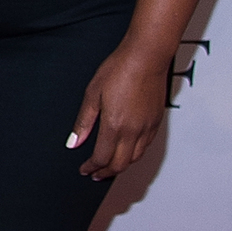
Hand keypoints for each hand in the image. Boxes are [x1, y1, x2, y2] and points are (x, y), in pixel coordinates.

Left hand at [66, 43, 169, 179]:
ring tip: (109, 165)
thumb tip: (74, 142)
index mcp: (114, 125)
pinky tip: (126, 150)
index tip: (84, 169)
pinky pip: (146, 146)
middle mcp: (133, 131)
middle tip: (95, 173)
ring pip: (135, 158)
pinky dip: (134, 154)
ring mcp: (147, 127)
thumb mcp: (92, 94)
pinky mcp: (157, 121)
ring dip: (121, 165)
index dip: (91, 167)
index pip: (102, 158)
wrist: (147, 57)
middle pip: (120, 164)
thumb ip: (83, 122)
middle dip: (106, 172)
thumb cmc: (119, 69)